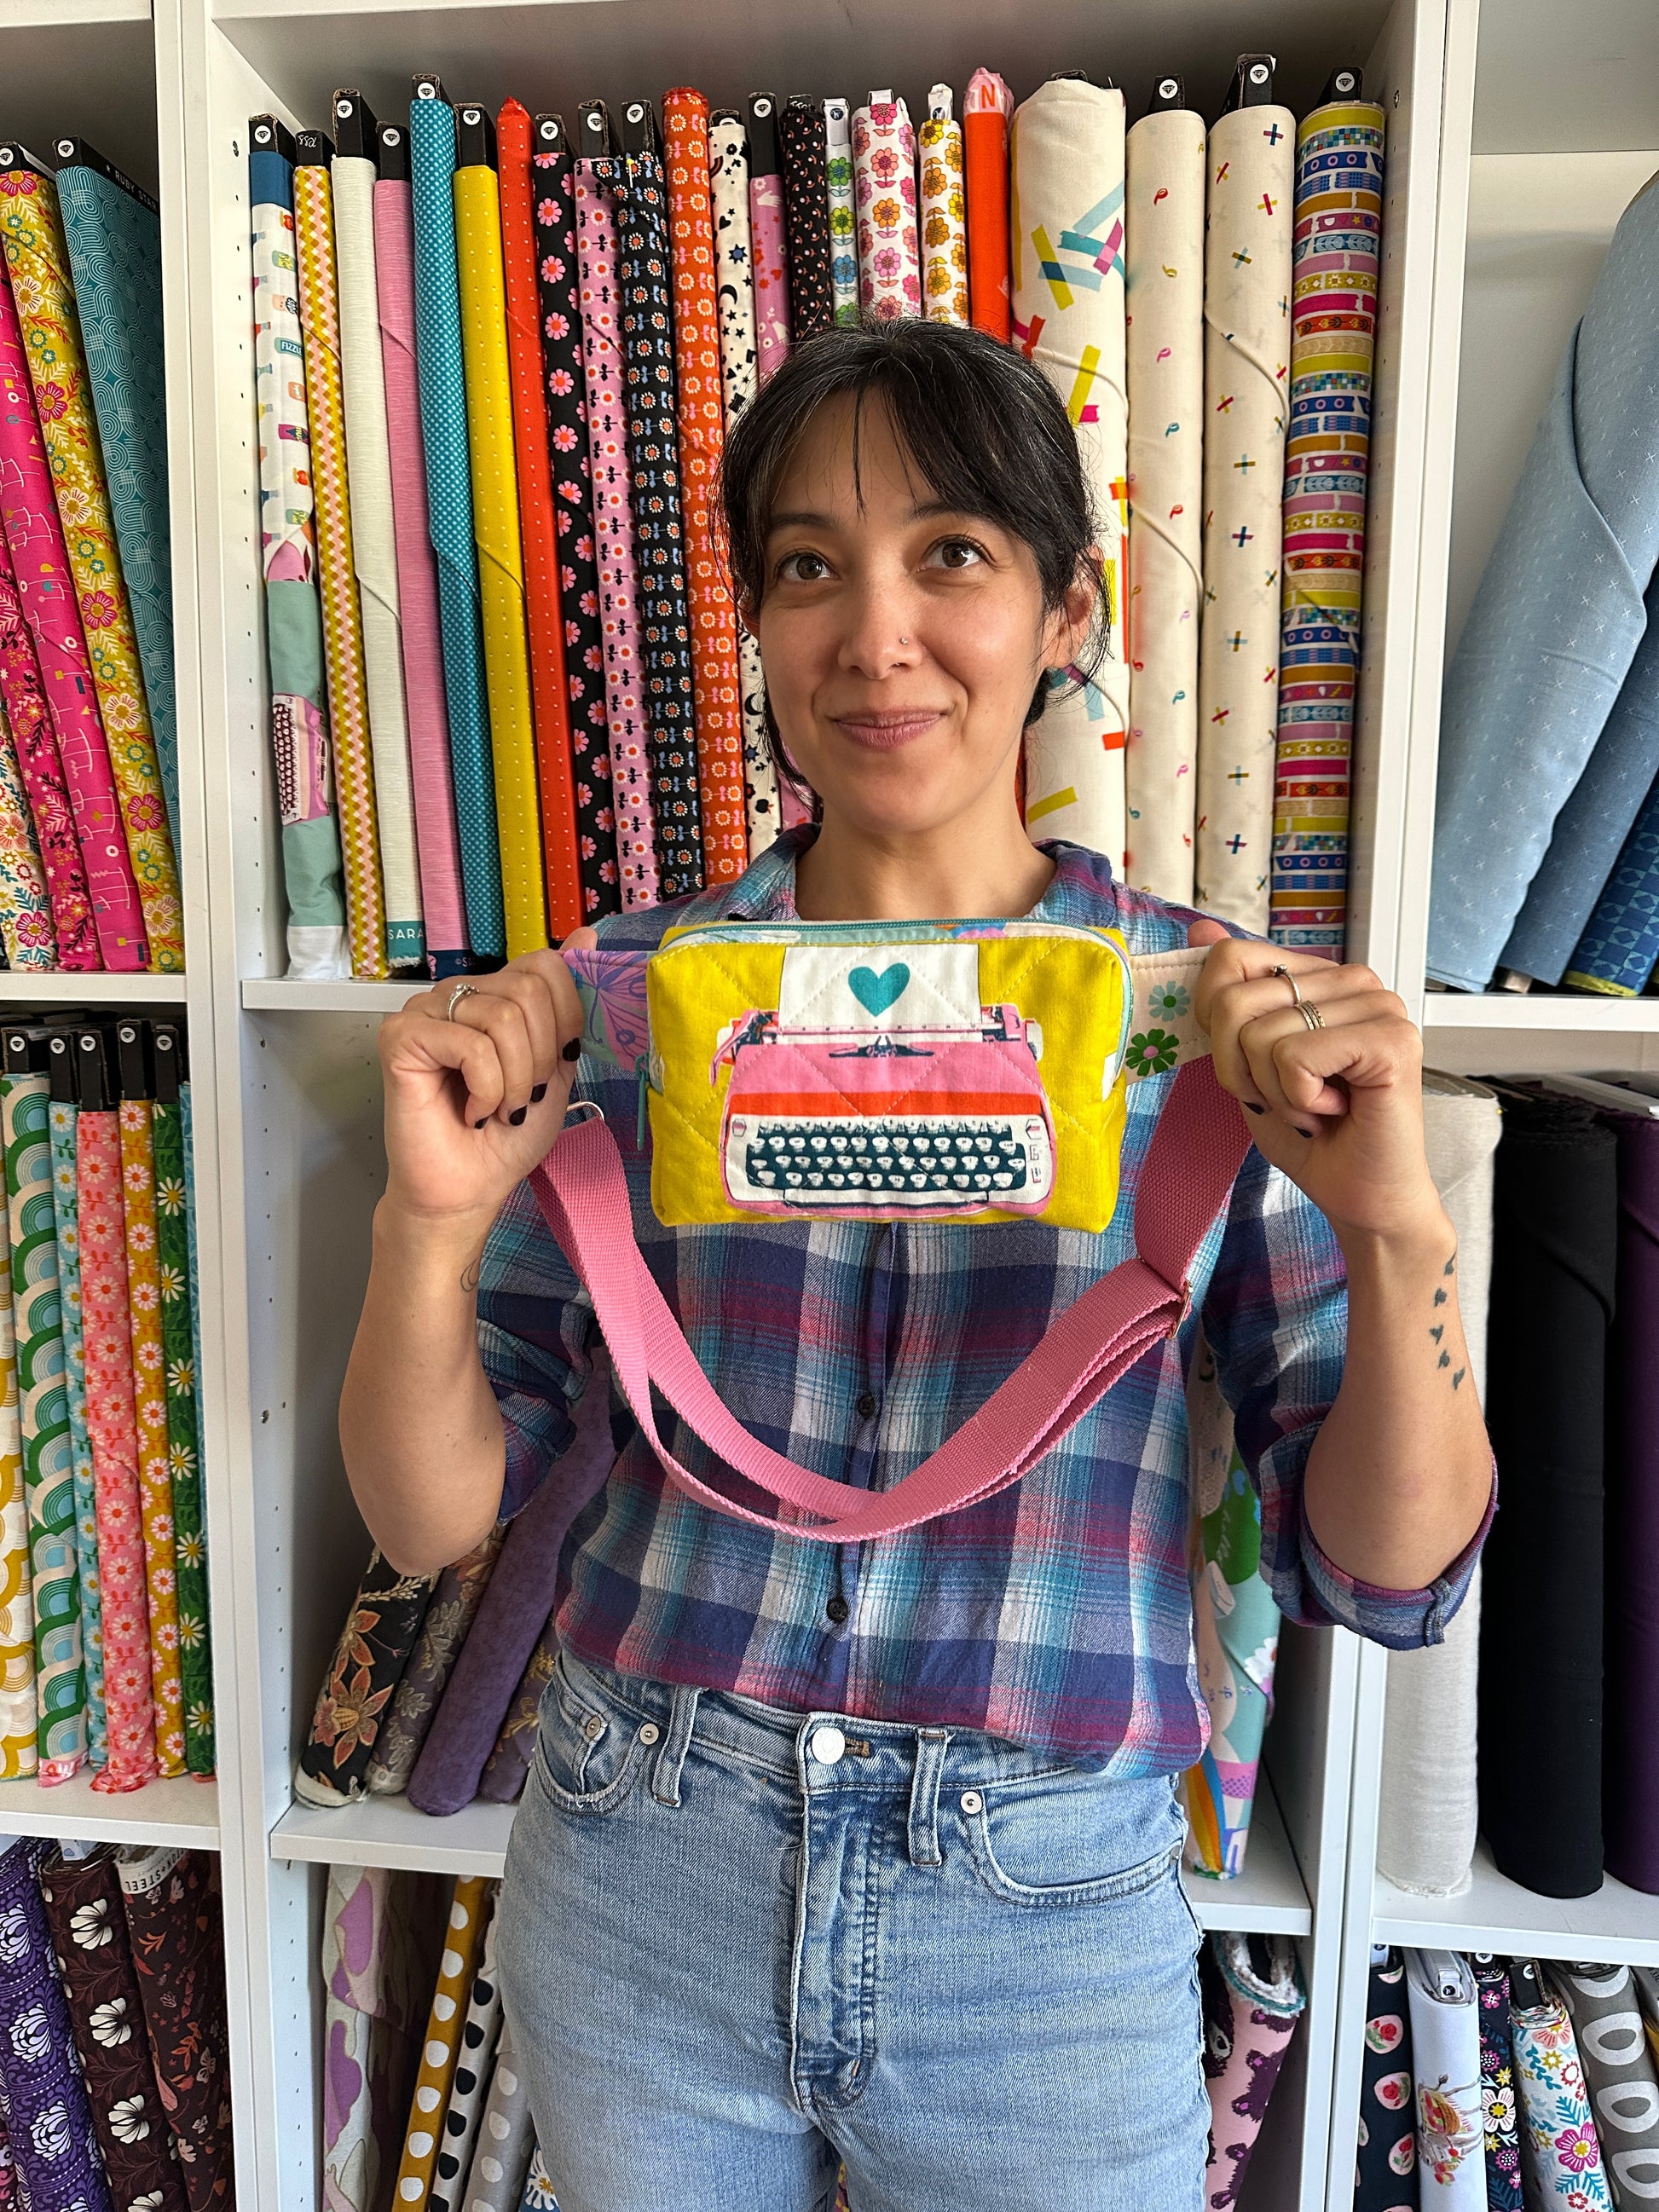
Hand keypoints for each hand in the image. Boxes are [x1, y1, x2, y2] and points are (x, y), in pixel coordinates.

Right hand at [376, 930, 593, 1234]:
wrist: (466, 1191)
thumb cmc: (506, 1137)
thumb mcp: (556, 1068)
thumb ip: (570, 1009)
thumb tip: (587, 935)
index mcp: (495, 995)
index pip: (546, 965)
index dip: (564, 1020)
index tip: (551, 1068)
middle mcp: (458, 994)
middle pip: (528, 989)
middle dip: (539, 1058)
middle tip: (520, 1099)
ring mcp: (425, 1010)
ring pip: (503, 1017)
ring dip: (515, 1081)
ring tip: (497, 1109)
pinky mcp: (401, 1036)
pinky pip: (470, 1044)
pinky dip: (486, 1088)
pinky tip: (471, 1111)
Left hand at [1188, 923, 1445, 1247]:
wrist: (1362, 1197)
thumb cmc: (1312, 1134)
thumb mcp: (1248, 1063)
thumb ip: (1227, 998)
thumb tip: (1200, 926)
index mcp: (1321, 977)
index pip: (1231, 960)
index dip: (1216, 1024)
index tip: (1254, 1068)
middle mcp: (1355, 980)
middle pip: (1235, 1001)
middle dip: (1240, 1070)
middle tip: (1287, 1098)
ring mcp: (1379, 1005)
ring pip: (1261, 1035)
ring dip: (1273, 1092)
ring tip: (1315, 1107)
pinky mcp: (1390, 1039)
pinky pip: (1294, 1057)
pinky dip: (1298, 1099)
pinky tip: (1335, 1109)